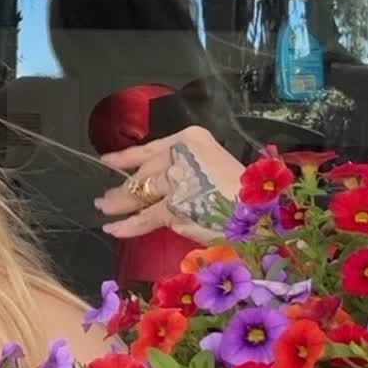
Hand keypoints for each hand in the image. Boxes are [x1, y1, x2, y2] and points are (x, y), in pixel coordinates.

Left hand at [93, 125, 243, 243]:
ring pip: (139, 193)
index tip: (108, 160)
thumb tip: (157, 186)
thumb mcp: (215, 166)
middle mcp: (181, 155)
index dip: (126, 156)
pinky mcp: (173, 207)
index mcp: (193, 139)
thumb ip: (188, 169)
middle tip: (106, 197)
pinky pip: (144, 217)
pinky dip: (126, 225)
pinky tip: (113, 228)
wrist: (262, 215)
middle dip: (123, 187)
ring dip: (118, 203)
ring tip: (105, 209)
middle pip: (144, 173)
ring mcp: (176, 181)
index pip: (151, 147)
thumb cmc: (246, 195)